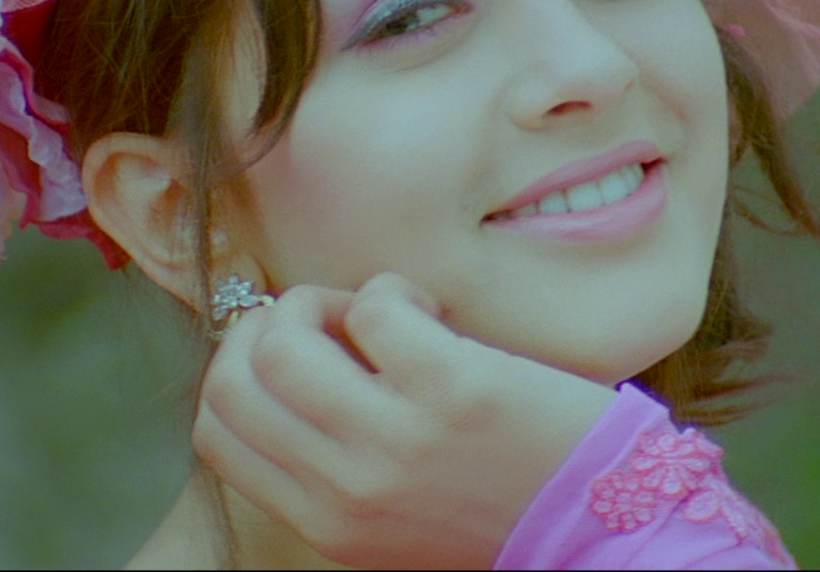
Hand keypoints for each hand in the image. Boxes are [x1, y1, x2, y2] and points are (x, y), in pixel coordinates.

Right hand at [192, 272, 619, 568]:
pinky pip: (373, 306)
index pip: (214, 433)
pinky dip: (393, 291)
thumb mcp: (393, 512)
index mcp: (324, 522)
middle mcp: (347, 489)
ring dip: (323, 303)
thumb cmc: (502, 502)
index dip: (240, 372)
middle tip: (335, 326)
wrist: (605, 528)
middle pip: (230, 379)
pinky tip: (435, 312)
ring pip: (282, 340)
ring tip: (383, 317)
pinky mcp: (452, 389)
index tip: (300, 354)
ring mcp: (396, 440)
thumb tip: (290, 354)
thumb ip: (334, 461)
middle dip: (270, 327)